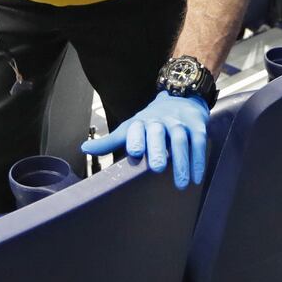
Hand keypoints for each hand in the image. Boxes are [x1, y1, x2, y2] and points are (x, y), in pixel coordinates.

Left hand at [81, 90, 208, 188]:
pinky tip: (196, 179)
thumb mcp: (130, 128)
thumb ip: (110, 141)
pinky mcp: (196, 127)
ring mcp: (179, 123)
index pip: (136, 129)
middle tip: (157, 168)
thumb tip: (84, 148)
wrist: (182, 96)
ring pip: (181, 140)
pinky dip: (198, 161)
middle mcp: (160, 121)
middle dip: (158, 149)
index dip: (135, 138)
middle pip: (158, 133)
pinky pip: (198, 143)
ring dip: (182, 162)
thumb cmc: (152, 121)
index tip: (134, 152)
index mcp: (141, 123)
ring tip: (180, 184)